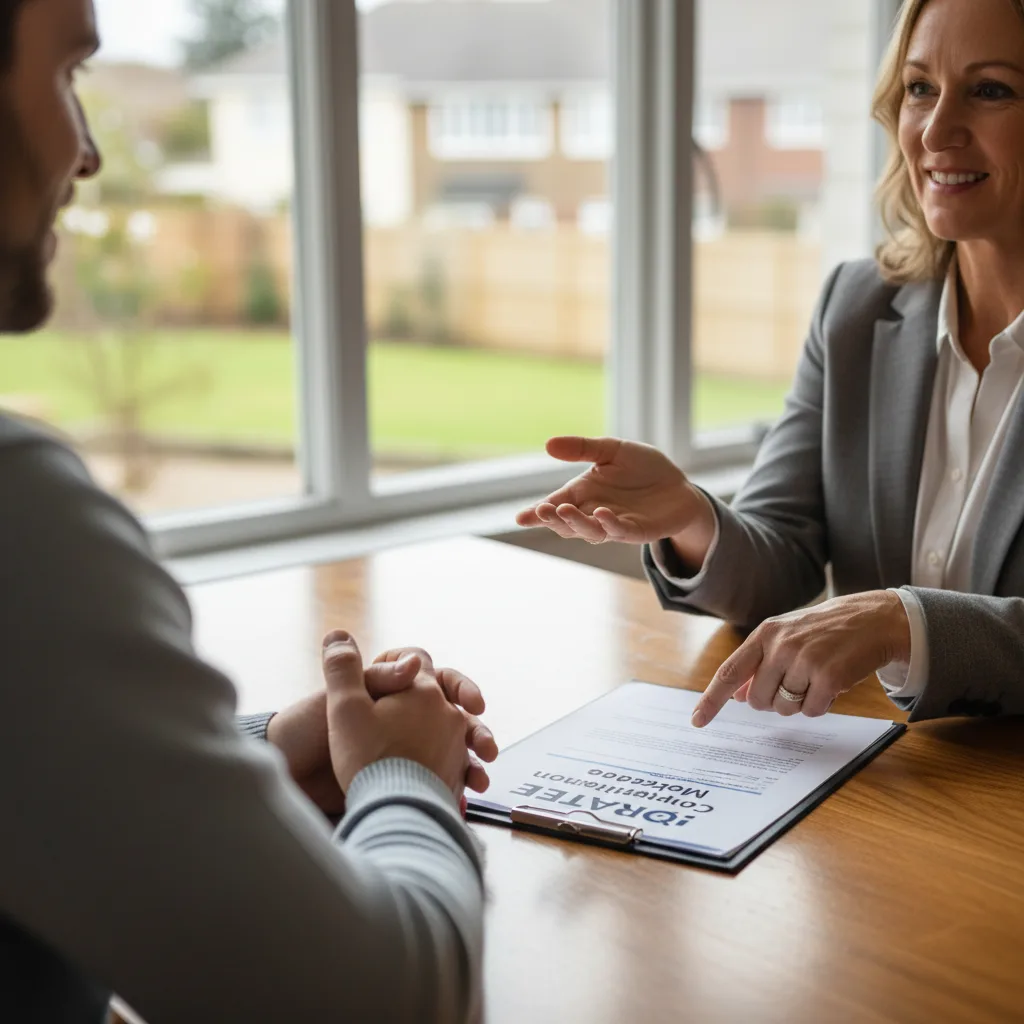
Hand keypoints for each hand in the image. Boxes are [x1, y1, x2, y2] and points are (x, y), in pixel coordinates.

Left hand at [267, 645, 497, 812]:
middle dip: (476, 730)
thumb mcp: (337, 701)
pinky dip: (454, 787)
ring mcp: (405, 746)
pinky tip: (461, 800)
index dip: (458, 686)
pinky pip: (440, 779)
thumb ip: (370, 678)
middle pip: (454, 716)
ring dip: (472, 761)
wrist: (289, 777)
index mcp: (390, 690)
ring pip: (453, 750)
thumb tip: (412, 661)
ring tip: (480, 779)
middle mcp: (402, 715)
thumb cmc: (309, 733)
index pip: (435, 677)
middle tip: (487, 747)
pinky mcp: (401, 776)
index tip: (472, 703)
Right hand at [515, 436, 711, 549]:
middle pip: (566, 522)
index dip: (537, 513)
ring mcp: (613, 524)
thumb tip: (548, 444)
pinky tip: (602, 513)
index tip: (521, 518)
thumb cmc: (642, 468)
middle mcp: (593, 511)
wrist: (678, 485)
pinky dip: (609, 524)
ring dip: (574, 523)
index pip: (554, 505)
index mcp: (582, 493)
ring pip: (588, 530)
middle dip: (551, 519)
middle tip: (542, 510)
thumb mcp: (611, 450)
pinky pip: (619, 530)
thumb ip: (582, 448)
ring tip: (562, 511)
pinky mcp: (636, 531)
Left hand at [691, 591, 911, 726]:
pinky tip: (832, 684)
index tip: (697, 720)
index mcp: (764, 634)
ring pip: (784, 708)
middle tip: (795, 683)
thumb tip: (736, 696)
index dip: (711, 699)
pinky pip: (812, 711)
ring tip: (816, 678)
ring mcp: (804, 660)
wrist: (873, 619)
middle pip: (758, 700)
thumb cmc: (825, 630)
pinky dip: (821, 705)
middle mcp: (780, 646)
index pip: (729, 672)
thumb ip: (758, 664)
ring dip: (799, 702)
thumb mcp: (785, 637)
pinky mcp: (829, 677)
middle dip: (773, 701)